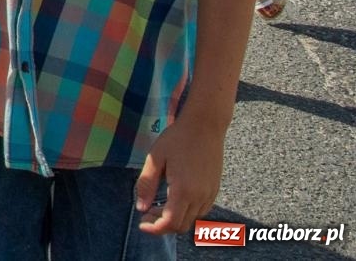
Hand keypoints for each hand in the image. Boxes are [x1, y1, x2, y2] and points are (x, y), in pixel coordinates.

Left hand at [134, 113, 226, 235]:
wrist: (205, 126)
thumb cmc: (177, 139)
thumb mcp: (155, 159)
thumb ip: (146, 184)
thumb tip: (141, 208)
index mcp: (184, 190)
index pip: (170, 222)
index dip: (155, 228)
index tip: (142, 224)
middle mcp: (200, 196)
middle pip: (182, 225)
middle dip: (162, 225)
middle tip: (146, 214)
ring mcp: (210, 194)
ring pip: (192, 219)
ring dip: (174, 219)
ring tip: (157, 206)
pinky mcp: (215, 189)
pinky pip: (201, 210)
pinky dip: (186, 212)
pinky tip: (174, 200)